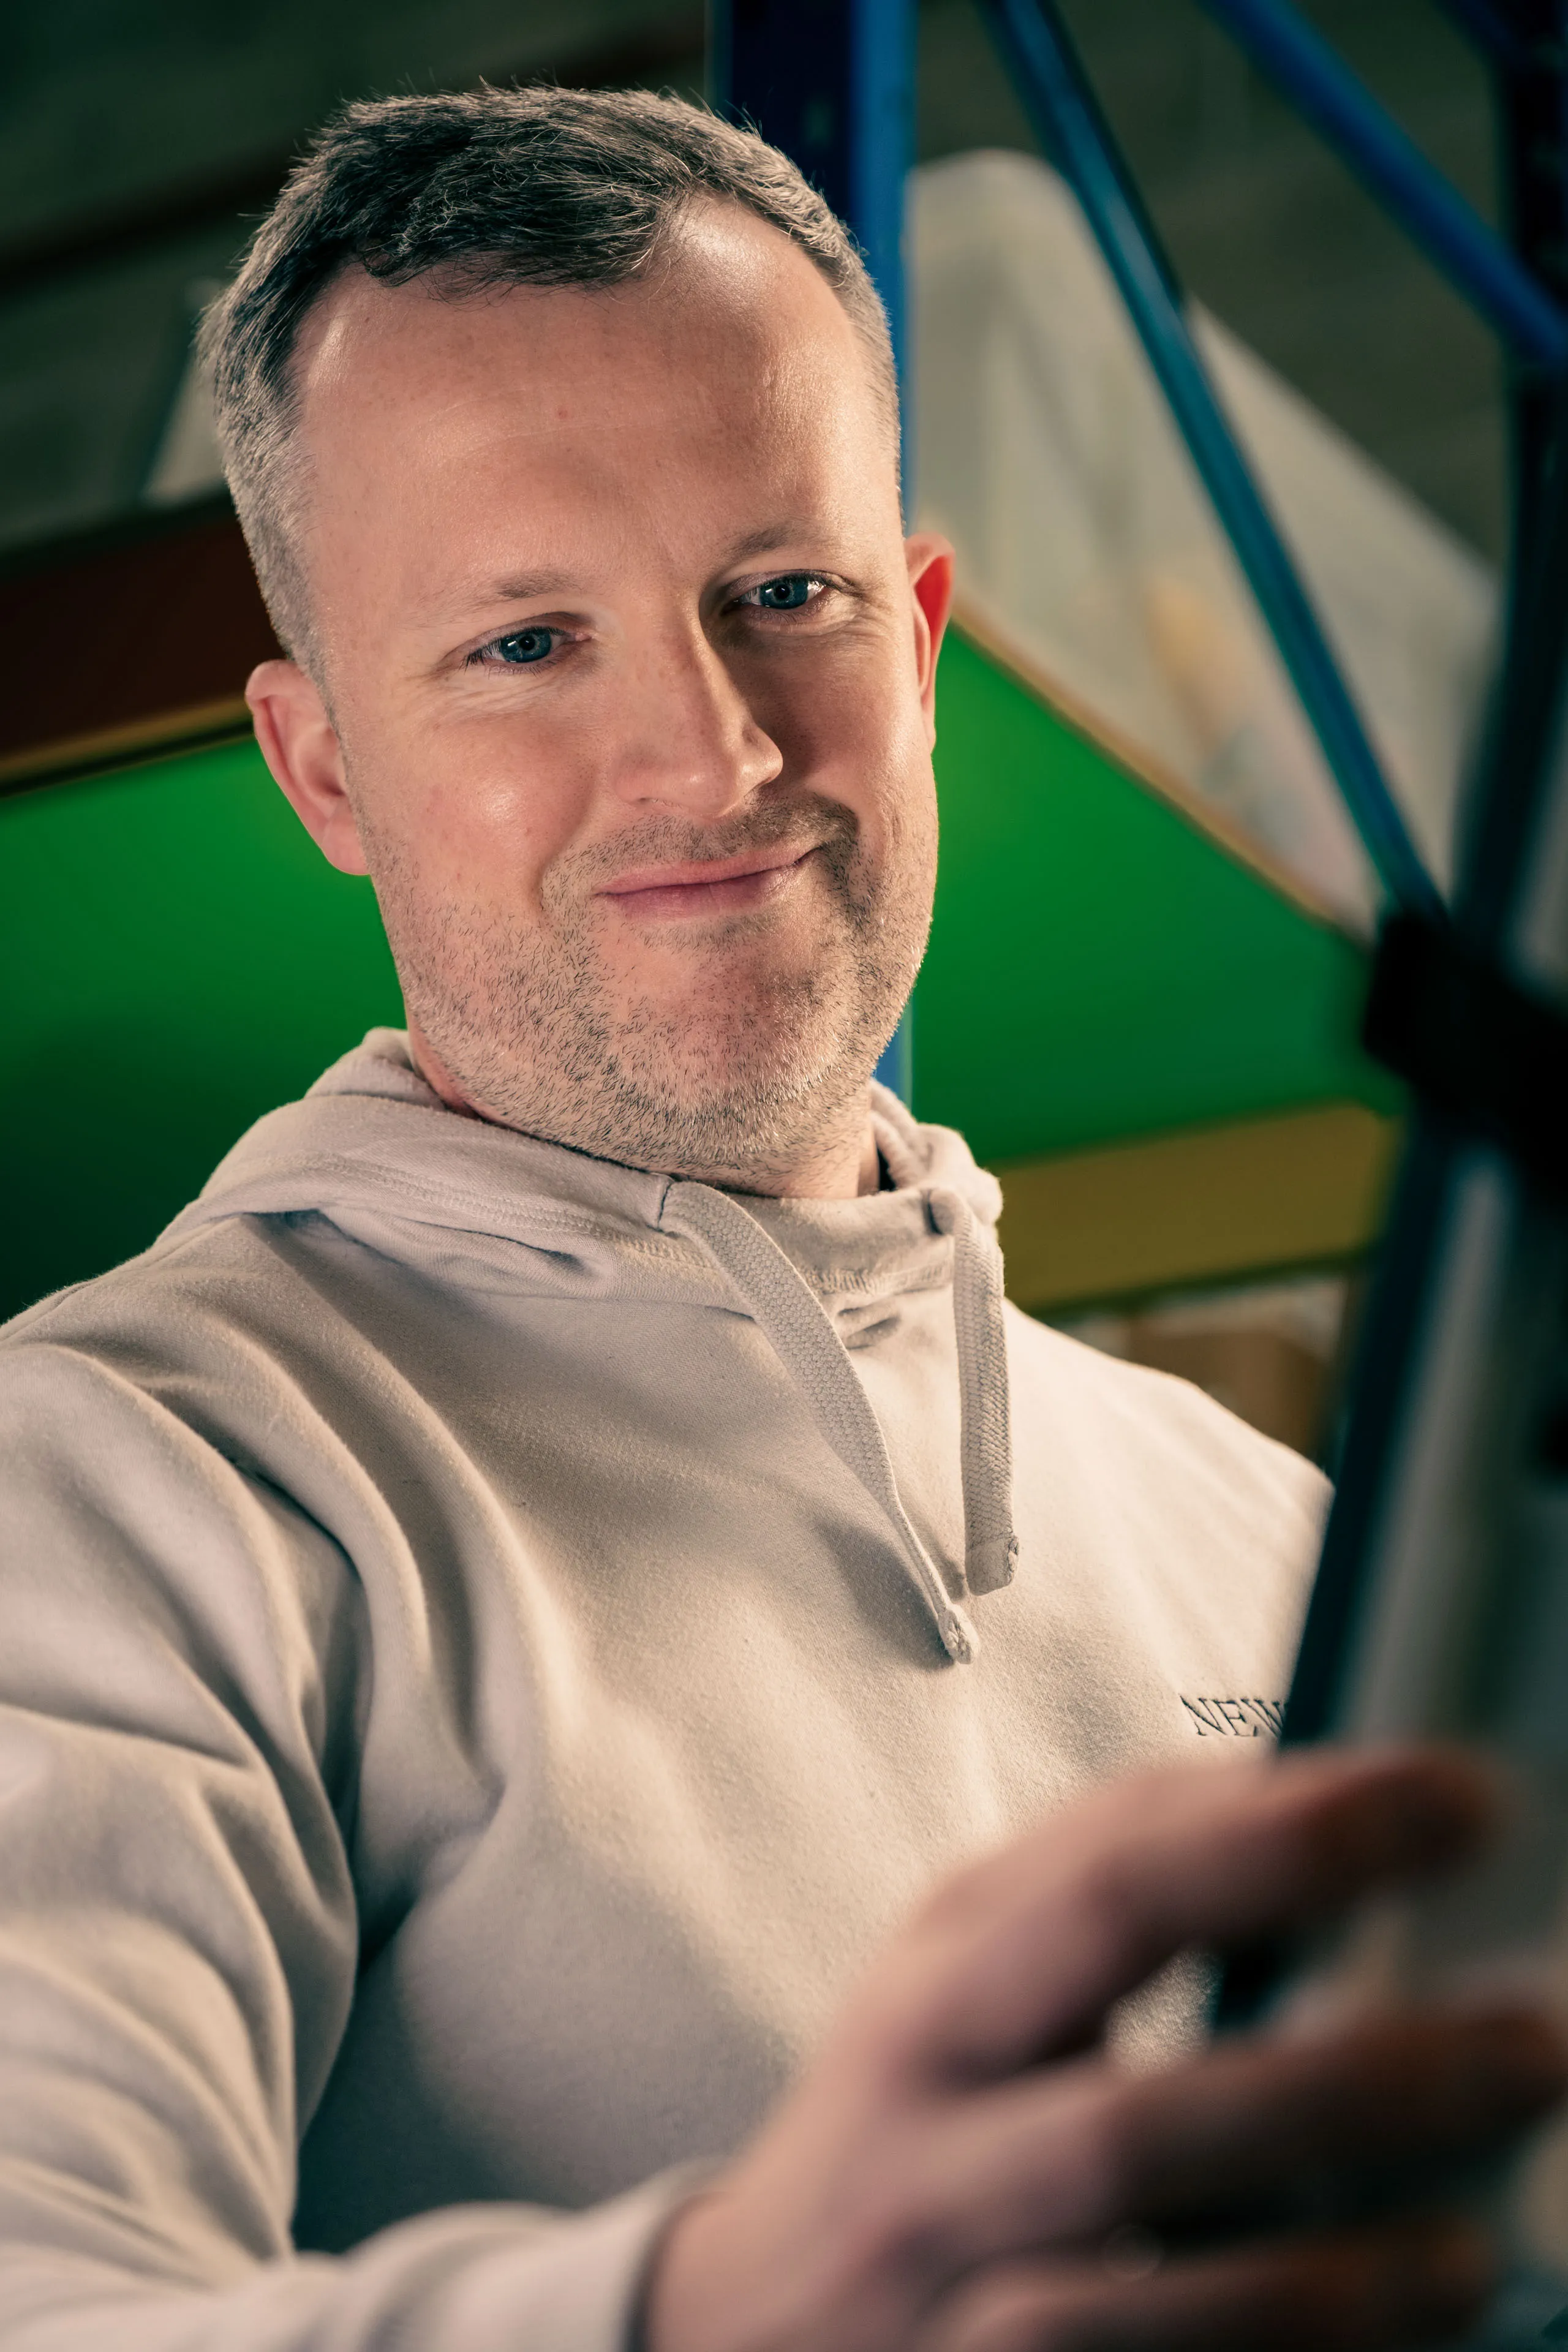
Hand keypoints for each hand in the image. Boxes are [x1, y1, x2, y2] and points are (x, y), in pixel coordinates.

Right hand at [643, 1748, 1567, 2351]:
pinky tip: (1390, 2329)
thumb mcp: (973, 1969)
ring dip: (1326, 2282)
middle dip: (1347, 2089)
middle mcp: (926, 2145)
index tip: (1460, 1800)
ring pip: (1129, 2304)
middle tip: (1531, 2041)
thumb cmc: (915, 2109)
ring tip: (1474, 2248)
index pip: (1116, 1890)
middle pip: (1133, 2124)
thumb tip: (1311, 1794)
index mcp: (940, 1988)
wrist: (745, 2325)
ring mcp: (939, 2301)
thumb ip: (1113, 1874)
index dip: (1294, 1839)